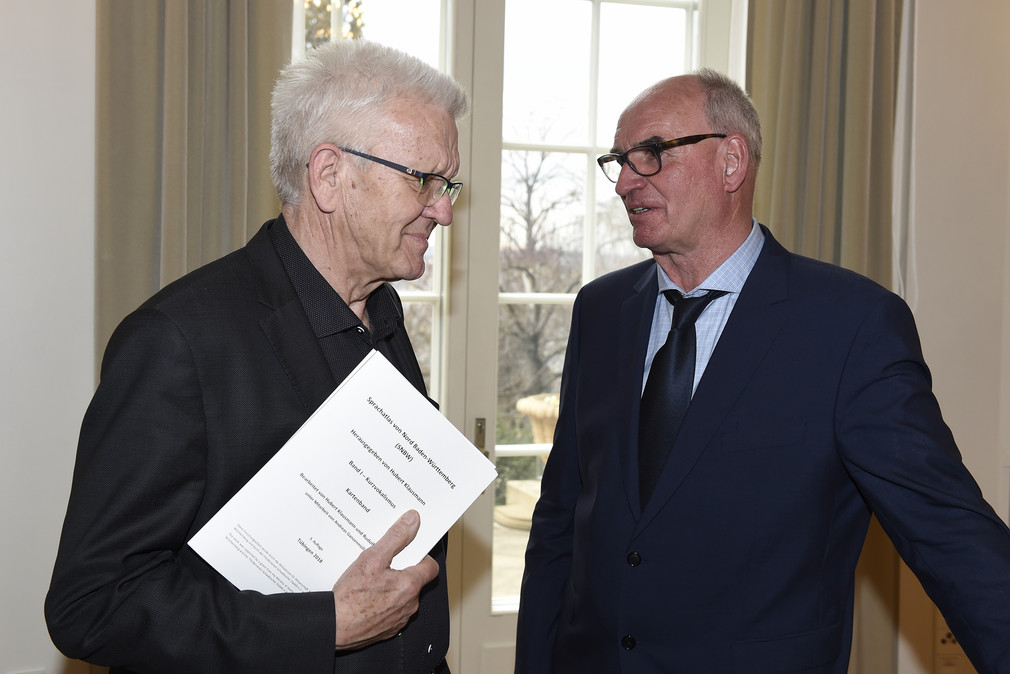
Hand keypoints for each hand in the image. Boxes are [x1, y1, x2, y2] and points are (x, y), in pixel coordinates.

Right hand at [332, 510, 437, 649]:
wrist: (334, 627)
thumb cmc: (350, 598)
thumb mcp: (372, 558)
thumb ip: (396, 537)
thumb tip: (411, 521)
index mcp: (410, 586)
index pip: (430, 566)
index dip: (421, 556)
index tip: (410, 550)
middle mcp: (409, 605)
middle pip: (415, 580)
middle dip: (401, 570)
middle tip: (383, 563)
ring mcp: (400, 619)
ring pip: (403, 596)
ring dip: (392, 587)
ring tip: (371, 581)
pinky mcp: (389, 629)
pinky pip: (393, 610)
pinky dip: (384, 602)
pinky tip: (368, 596)